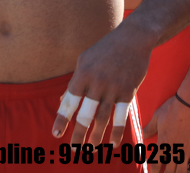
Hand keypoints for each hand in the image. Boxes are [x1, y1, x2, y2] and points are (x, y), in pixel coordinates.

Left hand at [52, 28, 152, 145]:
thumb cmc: (106, 48)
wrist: (134, 38)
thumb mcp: (85, 59)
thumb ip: (75, 82)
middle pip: (86, 114)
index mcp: (83, 73)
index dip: (62, 119)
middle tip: (74, 150)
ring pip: (103, 118)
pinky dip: (117, 131)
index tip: (55, 134)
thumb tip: (62, 102)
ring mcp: (114, 87)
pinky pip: (121, 115)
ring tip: (91, 150)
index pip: (69, 101)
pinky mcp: (128, 91)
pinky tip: (112, 143)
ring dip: (96, 137)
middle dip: (78, 134)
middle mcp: (97, 82)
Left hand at [142, 95, 189, 172]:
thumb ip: (150, 128)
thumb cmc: (172, 108)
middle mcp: (174, 149)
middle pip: (170, 171)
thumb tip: (142, 134)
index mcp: (163, 143)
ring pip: (182, 171)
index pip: (156, 164)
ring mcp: (187, 150)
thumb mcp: (157, 117)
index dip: (154, 172)